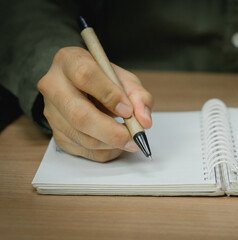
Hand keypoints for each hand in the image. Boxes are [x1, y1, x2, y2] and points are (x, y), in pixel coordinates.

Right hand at [37, 47, 152, 161]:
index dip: (109, 94)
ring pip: (82, 137)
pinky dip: (105, 151)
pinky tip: (116, 143)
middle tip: (134, 137)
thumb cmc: (104, 80)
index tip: (128, 109)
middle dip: (111, 131)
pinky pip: (83, 150)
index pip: (85, 75)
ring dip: (111, 144)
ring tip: (130, 139)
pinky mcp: (56, 133)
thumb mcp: (124, 79)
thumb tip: (144, 121)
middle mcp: (53, 85)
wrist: (81, 87)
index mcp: (69, 61)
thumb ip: (139, 96)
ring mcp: (51, 112)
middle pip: (79, 114)